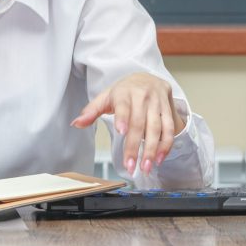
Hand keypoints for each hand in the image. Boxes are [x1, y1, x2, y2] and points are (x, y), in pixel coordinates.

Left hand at [71, 73, 185, 175]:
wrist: (148, 78)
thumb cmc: (124, 91)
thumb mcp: (106, 97)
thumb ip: (92, 110)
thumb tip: (76, 123)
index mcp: (124, 92)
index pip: (123, 106)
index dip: (123, 118)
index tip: (121, 131)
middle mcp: (142, 97)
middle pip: (139, 123)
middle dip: (134, 146)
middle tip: (130, 166)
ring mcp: (157, 103)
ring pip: (156, 128)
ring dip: (151, 149)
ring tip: (145, 167)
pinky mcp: (168, 110)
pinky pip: (169, 129)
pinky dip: (165, 145)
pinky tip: (159, 159)